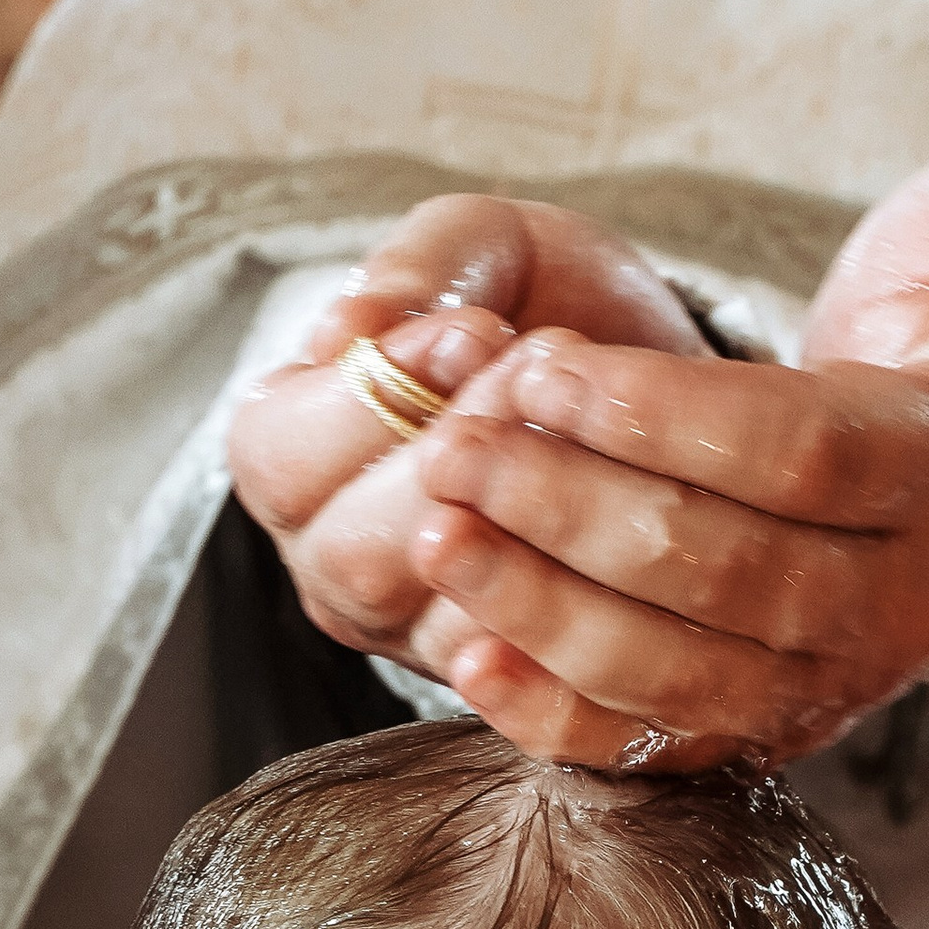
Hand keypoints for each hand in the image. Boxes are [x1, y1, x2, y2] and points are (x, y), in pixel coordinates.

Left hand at [228, 94, 928, 771]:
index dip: (664, 416)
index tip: (544, 362)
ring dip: (540, 606)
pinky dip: (555, 715)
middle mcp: (898, 603)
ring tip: (437, 525)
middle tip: (454, 442)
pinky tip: (467, 658)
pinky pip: (650, 748)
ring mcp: (826, 685)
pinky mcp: (757, 734)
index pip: (801, 455)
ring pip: (673, 667)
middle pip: (720, 571)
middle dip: (570, 507)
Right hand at [228, 191, 702, 665]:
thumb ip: (415, 268)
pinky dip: (586, 606)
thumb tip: (351, 333)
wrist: (646, 375)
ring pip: (445, 621)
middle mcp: (333, 563)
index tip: (475, 329)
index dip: (375, 397)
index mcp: (289, 460)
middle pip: (356, 558)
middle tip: (542, 379)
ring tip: (591, 435)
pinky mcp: (510, 680)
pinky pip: (537, 679)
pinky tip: (630, 534)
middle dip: (462, 464)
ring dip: (529, 528)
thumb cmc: (533, 302)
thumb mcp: (474, 247)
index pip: (282, 458)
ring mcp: (415, 635)